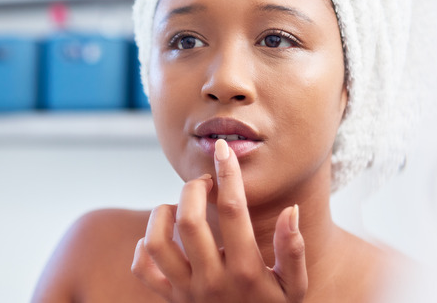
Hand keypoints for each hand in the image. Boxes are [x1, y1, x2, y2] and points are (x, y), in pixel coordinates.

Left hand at [131, 139, 307, 301]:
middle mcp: (212, 279)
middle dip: (193, 189)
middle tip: (204, 183)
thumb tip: (290, 210)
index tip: (223, 149)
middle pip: (188, 219)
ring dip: (163, 214)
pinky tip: (161, 236)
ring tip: (179, 207)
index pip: (232, 209)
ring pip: (158, 242)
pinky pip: (143, 269)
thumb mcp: (293, 288)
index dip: (228, 173)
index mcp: (245, 270)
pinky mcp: (170, 300)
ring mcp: (186, 291)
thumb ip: (293, 250)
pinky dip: (144, 246)